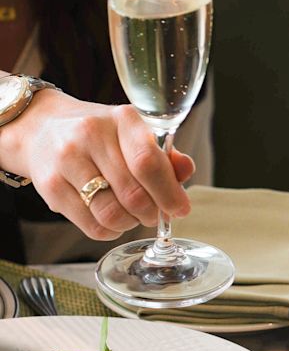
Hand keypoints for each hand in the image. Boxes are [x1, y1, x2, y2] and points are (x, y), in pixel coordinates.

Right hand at [2, 89, 192, 239]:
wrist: (41, 128)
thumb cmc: (100, 136)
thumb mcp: (133, 134)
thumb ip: (164, 155)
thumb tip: (186, 170)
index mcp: (122, 119)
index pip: (148, 162)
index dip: (169, 193)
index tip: (180, 209)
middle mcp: (91, 135)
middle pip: (133, 194)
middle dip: (152, 213)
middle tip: (154, 214)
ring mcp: (67, 160)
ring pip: (112, 214)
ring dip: (131, 223)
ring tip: (132, 216)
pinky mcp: (50, 185)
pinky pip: (91, 225)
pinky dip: (110, 230)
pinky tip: (111, 220)